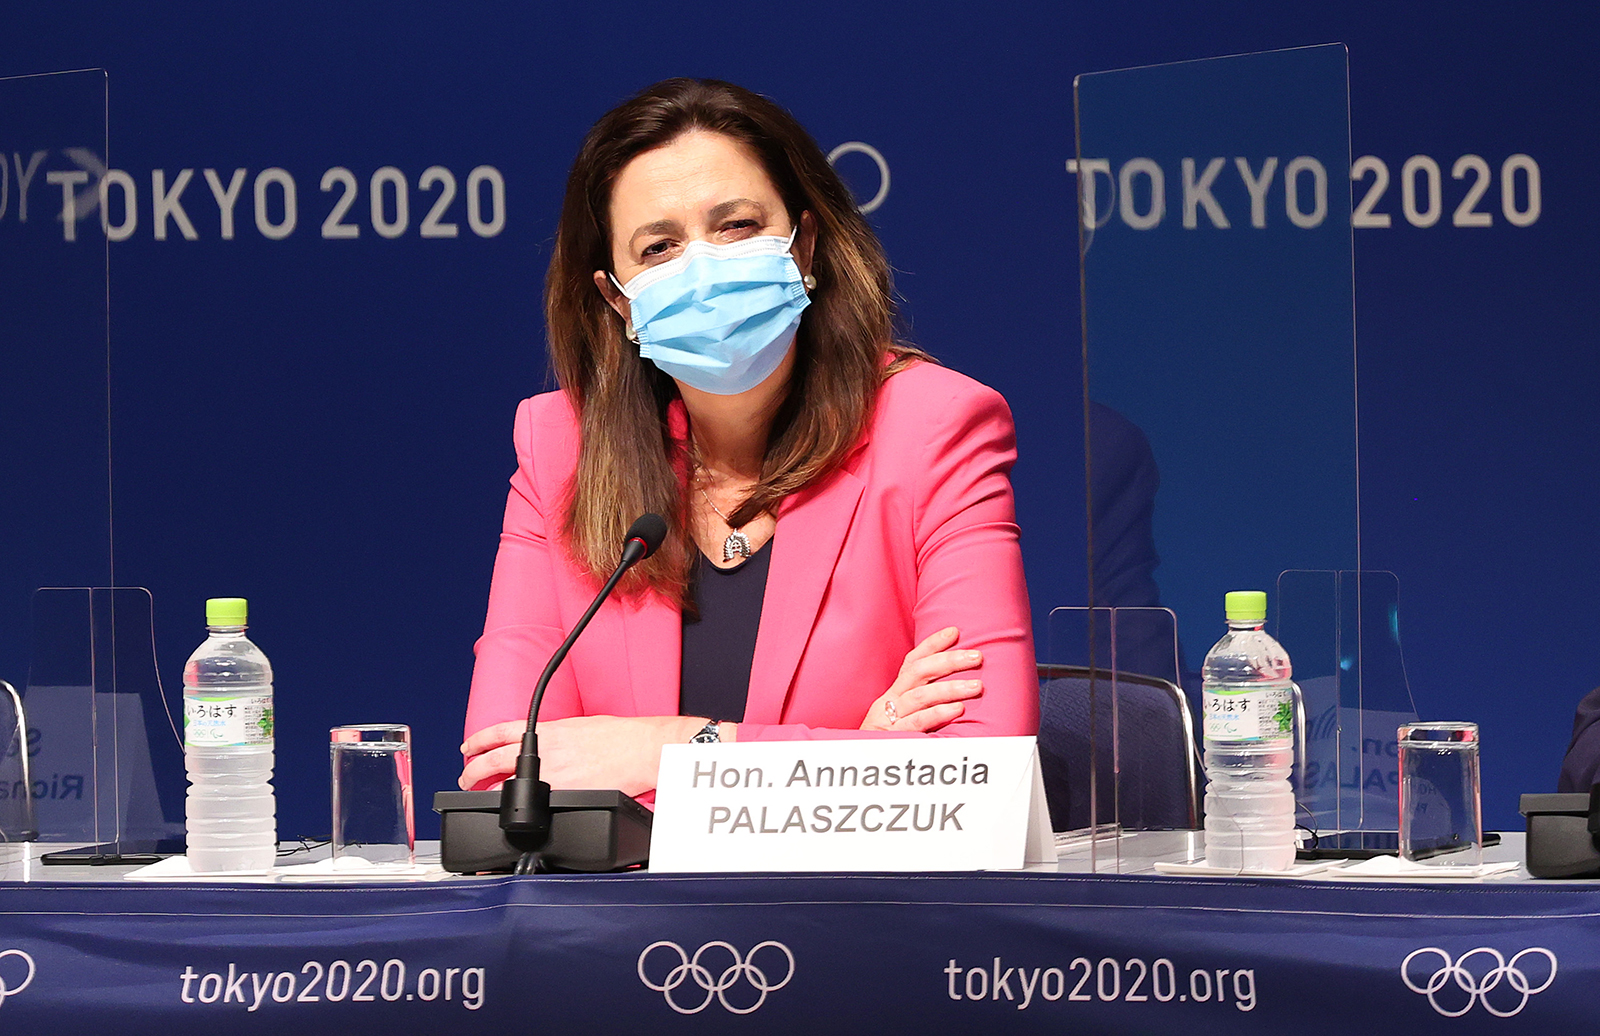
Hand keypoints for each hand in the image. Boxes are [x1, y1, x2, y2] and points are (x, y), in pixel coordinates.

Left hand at [460, 715, 705, 794]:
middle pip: (494, 759)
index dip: (480, 739)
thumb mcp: (582, 725)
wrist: (639, 750)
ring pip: (506, 785)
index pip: (501, 731)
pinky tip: (514, 813)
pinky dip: (519, 808)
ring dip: (488, 792)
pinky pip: (532, 803)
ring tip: (481, 796)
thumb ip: (558, 736)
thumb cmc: (620, 737)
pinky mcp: (564, 795)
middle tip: (466, 777)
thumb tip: (549, 743)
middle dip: (474, 770)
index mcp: (548, 730)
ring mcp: (551, 775)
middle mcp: (544, 751)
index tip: (469, 746)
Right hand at [860, 626, 983, 732]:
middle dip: (949, 660)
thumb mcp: (901, 719)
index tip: (954, 631)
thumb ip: (923, 705)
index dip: (932, 644)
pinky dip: (938, 713)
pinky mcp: (892, 738)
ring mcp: (889, 718)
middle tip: (977, 656)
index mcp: (893, 694)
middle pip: (919, 672)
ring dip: (951, 688)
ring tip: (977, 686)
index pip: (911, 662)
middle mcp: (889, 701)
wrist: (857, 766)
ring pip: (920, 696)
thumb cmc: (887, 743)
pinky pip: (916, 722)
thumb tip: (958, 690)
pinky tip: (958, 709)